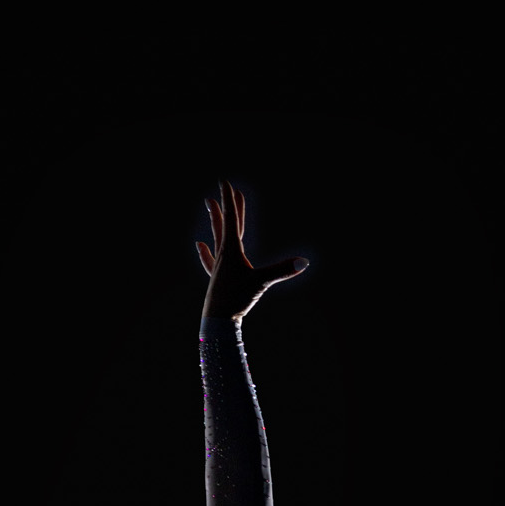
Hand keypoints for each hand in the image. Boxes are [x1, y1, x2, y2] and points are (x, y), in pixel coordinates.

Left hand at [197, 177, 307, 321]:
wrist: (216, 323)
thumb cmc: (236, 301)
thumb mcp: (261, 284)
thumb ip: (282, 270)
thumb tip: (304, 262)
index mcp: (232, 250)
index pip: (232, 219)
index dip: (231, 200)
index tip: (225, 182)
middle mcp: (223, 254)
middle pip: (226, 224)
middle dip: (227, 205)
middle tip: (223, 188)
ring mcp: (218, 266)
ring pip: (217, 237)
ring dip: (216, 220)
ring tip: (210, 205)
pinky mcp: (215, 279)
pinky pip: (210, 261)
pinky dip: (205, 251)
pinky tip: (199, 244)